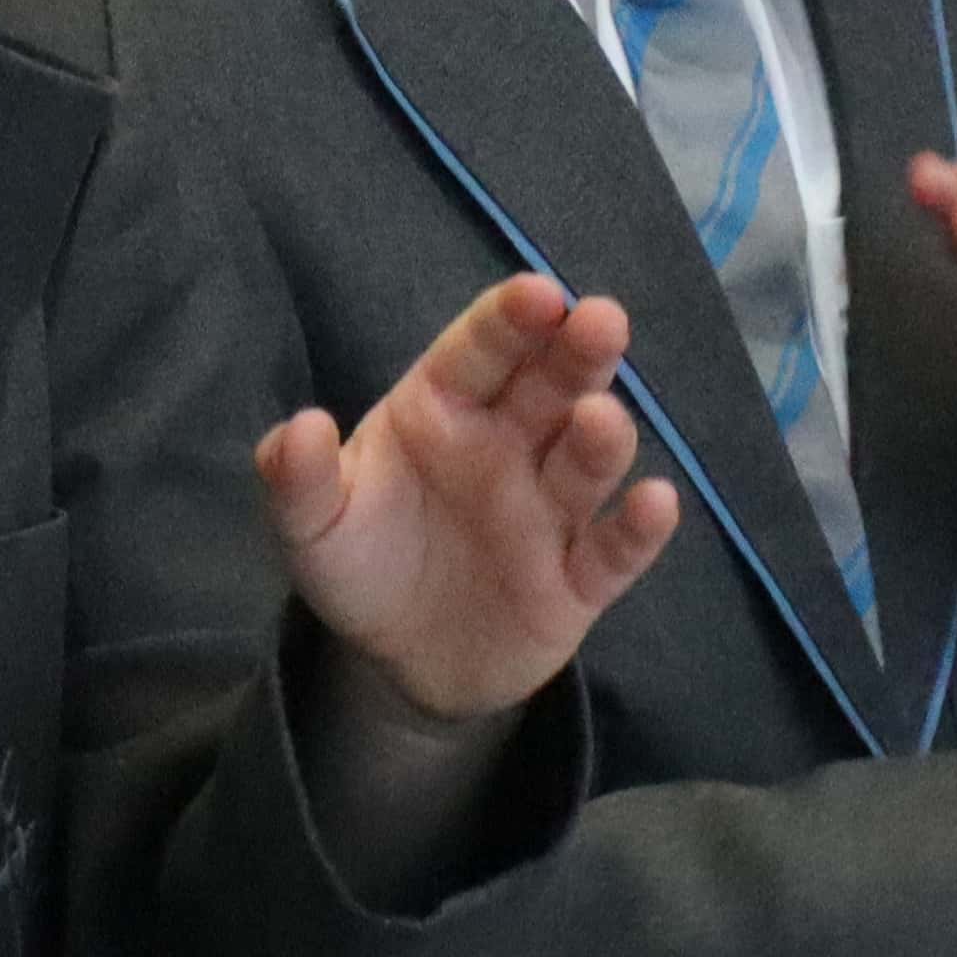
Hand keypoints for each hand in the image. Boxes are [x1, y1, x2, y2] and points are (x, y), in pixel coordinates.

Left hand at [264, 275, 682, 723]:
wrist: (401, 662)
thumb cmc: (363, 564)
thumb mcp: (313, 529)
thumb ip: (301, 480)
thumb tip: (300, 428)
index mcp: (445, 410)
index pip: (480, 353)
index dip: (509, 322)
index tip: (537, 294)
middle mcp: (508, 446)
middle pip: (550, 389)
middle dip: (577, 354)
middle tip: (601, 321)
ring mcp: (549, 511)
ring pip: (586, 462)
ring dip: (601, 439)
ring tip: (600, 419)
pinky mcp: (579, 580)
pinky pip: (614, 551)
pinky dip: (639, 529)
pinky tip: (657, 502)